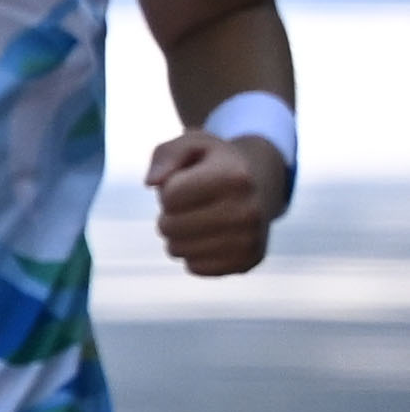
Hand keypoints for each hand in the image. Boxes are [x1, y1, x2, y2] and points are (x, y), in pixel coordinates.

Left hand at [150, 124, 288, 277]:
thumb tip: (152, 182)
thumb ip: (165, 154)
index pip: (169, 196)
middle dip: (169, 214)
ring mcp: (250, 240)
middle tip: (191, 204)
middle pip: (169, 227)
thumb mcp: (192, 144)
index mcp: (235, 177)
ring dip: (178, 235)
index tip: (188, 182)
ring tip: (200, 218)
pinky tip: (211, 237)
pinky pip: (194, 267)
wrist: (259, 186)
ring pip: (177, 250)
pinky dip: (193, 253)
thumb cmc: (214, 164)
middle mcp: (249, 211)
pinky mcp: (247, 262)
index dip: (169, 189)